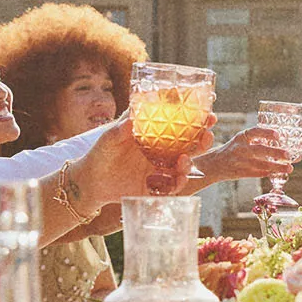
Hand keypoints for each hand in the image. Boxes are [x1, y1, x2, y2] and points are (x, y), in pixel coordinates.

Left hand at [78, 116, 215, 202]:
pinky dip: (178, 183)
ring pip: (183, 166)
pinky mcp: (155, 187)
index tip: (210, 114)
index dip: (198, 120)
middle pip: (189, 146)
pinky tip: (178, 179)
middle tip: (208, 135)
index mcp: (155, 136)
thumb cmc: (100, 153)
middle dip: (203, 141)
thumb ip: (121, 128)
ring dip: (189, 163)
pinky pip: (172, 187)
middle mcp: (161, 152)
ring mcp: (159, 170)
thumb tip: (131, 118)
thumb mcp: (109, 137)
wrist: (91, 181)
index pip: (181, 126)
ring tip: (184, 161)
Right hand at [191, 126, 293, 185]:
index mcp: (241, 137)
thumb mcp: (241, 140)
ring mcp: (241, 162)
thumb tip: (281, 142)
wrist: (214, 164)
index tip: (278, 135)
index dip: (266, 133)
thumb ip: (257, 140)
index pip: (255, 132)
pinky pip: (258, 173)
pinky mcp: (241, 173)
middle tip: (288, 155)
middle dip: (276, 153)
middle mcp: (240, 148)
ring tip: (289, 168)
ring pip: (261, 164)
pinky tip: (279, 173)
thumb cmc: (233, 150)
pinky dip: (269, 173)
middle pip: (260, 150)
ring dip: (277, 167)